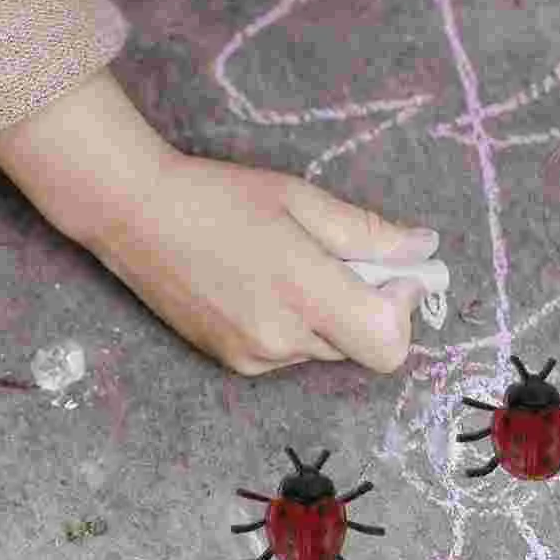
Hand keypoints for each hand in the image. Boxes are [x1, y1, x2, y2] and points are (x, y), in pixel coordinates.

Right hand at [0, 71, 434, 374]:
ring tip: (283, 264)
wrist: (134, 215)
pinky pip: (288, 351)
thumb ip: (369, 233)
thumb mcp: (302, 200)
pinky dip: (290, 324)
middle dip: (362, 303)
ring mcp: (254, 357)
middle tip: (332, 255)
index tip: (388, 274)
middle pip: (360, 344)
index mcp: (304, 293)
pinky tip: (257, 283)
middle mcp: (281, 338)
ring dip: (325, 314)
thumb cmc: (218, 196)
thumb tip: (425, 249)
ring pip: (324, 348)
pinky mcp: (233, 362)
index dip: (400, 310)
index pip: (388, 345)